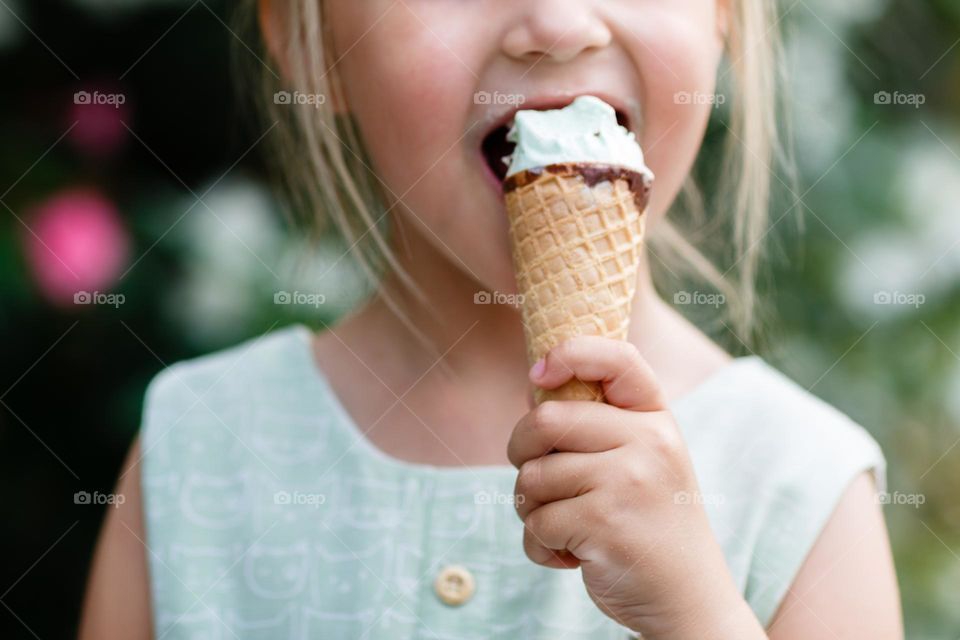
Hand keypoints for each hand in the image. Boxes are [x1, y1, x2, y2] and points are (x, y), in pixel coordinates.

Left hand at [507, 336, 761, 638]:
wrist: (688, 597)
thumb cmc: (648, 522)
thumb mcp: (643, 459)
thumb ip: (601, 424)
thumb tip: (534, 389)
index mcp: (656, 418)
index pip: (616, 358)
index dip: (569, 353)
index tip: (538, 375)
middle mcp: (648, 441)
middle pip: (545, 421)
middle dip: (520, 452)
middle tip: (534, 478)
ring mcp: (628, 481)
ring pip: (531, 477)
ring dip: (531, 509)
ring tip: (565, 526)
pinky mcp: (604, 523)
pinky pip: (537, 522)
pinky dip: (540, 545)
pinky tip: (570, 555)